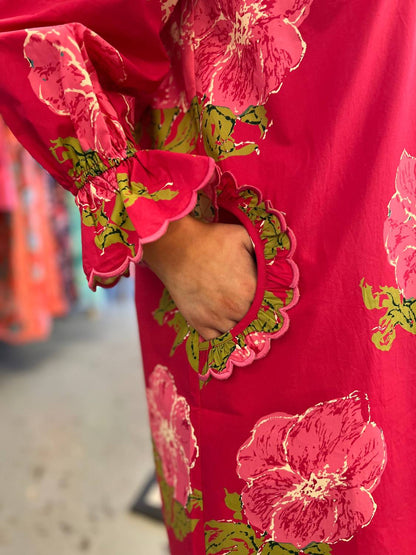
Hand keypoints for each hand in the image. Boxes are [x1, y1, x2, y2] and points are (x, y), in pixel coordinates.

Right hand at [143, 215, 256, 339]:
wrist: (175, 247)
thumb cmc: (209, 239)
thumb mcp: (243, 236)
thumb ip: (261, 251)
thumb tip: (271, 261)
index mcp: (250, 289)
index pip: (267, 303)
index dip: (264, 298)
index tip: (257, 292)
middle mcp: (235, 308)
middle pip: (253, 320)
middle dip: (251, 311)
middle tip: (244, 300)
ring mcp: (216, 318)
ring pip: (236, 331)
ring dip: (237, 324)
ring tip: (232, 310)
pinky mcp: (198, 322)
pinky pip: (216, 339)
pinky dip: (220, 334)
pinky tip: (221, 321)